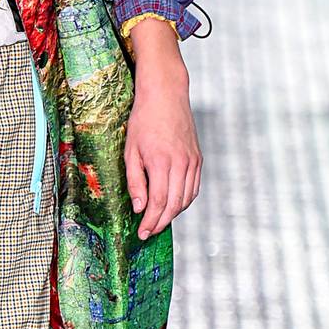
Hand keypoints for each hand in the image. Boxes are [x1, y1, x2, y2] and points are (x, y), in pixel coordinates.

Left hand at [123, 53, 201, 239]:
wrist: (166, 95)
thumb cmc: (143, 120)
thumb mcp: (130, 150)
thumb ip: (135, 181)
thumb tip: (140, 207)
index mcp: (161, 162)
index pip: (158, 202)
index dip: (151, 221)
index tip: (142, 233)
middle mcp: (181, 164)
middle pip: (174, 205)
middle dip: (161, 223)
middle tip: (148, 232)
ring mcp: (192, 161)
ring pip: (187, 199)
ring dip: (173, 214)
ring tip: (158, 221)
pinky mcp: (198, 158)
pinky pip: (194, 188)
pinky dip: (184, 201)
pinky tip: (172, 205)